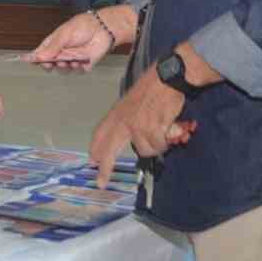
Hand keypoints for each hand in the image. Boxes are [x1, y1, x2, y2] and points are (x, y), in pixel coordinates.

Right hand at [29, 7, 135, 70]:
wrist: (103, 29)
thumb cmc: (83, 26)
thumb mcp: (64, 34)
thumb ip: (53, 47)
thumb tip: (39, 57)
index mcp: (54, 43)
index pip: (41, 53)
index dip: (35, 58)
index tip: (30, 61)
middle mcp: (62, 52)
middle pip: (50, 64)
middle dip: (49, 65)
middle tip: (51, 63)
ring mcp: (72, 59)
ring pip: (62, 70)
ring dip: (63, 67)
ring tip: (67, 61)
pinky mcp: (83, 65)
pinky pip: (76, 71)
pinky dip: (76, 68)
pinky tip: (79, 62)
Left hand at [89, 72, 185, 188]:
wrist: (167, 78)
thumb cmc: (153, 87)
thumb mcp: (132, 101)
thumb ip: (126, 119)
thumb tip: (129, 138)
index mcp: (117, 113)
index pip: (101, 133)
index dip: (96, 148)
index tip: (91, 159)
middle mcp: (124, 121)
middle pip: (110, 150)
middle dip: (105, 168)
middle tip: (101, 183)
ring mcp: (138, 126)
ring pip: (145, 151)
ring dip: (155, 146)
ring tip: (161, 131)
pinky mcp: (153, 129)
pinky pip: (159, 146)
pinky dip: (166, 141)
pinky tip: (169, 129)